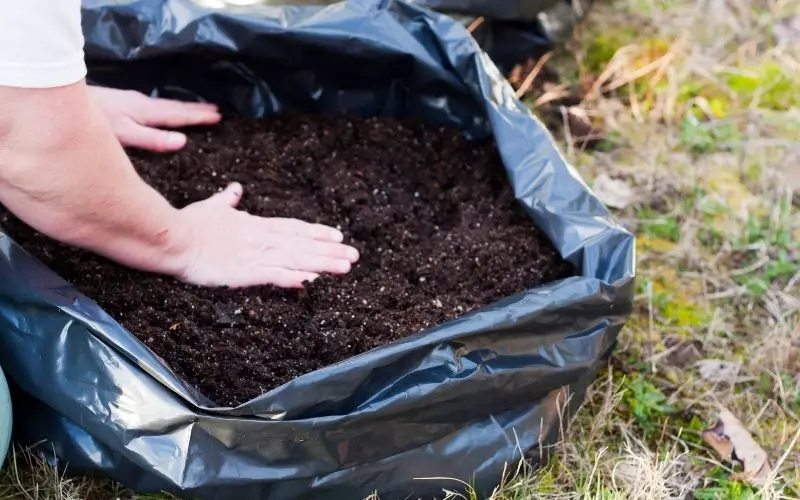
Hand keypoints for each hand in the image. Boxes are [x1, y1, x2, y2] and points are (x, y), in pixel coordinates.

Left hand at [87, 86, 220, 151]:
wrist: (61, 97)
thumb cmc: (94, 119)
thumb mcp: (124, 134)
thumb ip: (152, 139)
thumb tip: (183, 142)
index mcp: (146, 111)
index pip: (179, 114)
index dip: (198, 117)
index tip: (218, 117)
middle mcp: (142, 104)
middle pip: (175, 107)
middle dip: (196, 110)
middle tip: (217, 112)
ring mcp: (132, 102)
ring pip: (165, 106)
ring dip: (183, 108)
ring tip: (198, 111)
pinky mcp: (123, 103)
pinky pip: (154, 106)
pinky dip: (167, 109)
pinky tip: (163, 112)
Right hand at [174, 183, 359, 287]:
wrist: (172, 236)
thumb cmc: (189, 223)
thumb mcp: (212, 207)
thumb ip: (227, 200)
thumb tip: (235, 188)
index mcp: (256, 225)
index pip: (294, 228)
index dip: (317, 233)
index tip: (338, 236)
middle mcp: (262, 238)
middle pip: (303, 244)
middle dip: (330, 250)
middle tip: (354, 255)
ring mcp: (256, 254)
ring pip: (297, 259)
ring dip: (323, 263)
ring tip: (345, 267)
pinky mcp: (246, 271)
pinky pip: (274, 275)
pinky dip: (293, 277)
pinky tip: (311, 281)